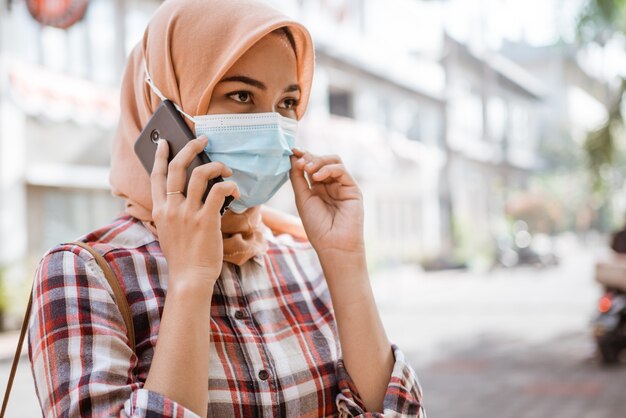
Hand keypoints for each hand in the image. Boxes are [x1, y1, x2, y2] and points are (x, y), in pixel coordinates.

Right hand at [151, 136, 239, 291]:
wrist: (189, 278)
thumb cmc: (183, 257)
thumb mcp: (169, 231)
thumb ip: (173, 212)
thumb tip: (186, 194)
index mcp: (160, 210)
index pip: (157, 175)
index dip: (161, 156)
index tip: (166, 142)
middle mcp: (171, 208)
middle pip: (178, 166)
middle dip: (191, 147)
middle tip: (203, 140)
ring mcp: (188, 213)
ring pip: (201, 174)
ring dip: (216, 165)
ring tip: (225, 168)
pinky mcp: (206, 220)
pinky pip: (220, 191)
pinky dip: (229, 185)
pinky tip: (235, 188)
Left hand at [290, 149, 363, 255]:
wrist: (333, 244)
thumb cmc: (317, 226)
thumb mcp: (302, 198)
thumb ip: (298, 177)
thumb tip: (292, 156)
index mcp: (317, 187)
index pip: (311, 165)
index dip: (302, 156)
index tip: (292, 151)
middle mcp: (330, 184)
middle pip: (321, 160)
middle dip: (309, 157)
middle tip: (299, 161)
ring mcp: (342, 185)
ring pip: (333, 161)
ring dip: (318, 161)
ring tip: (307, 169)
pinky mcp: (352, 188)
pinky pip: (341, 170)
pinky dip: (328, 169)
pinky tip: (317, 177)